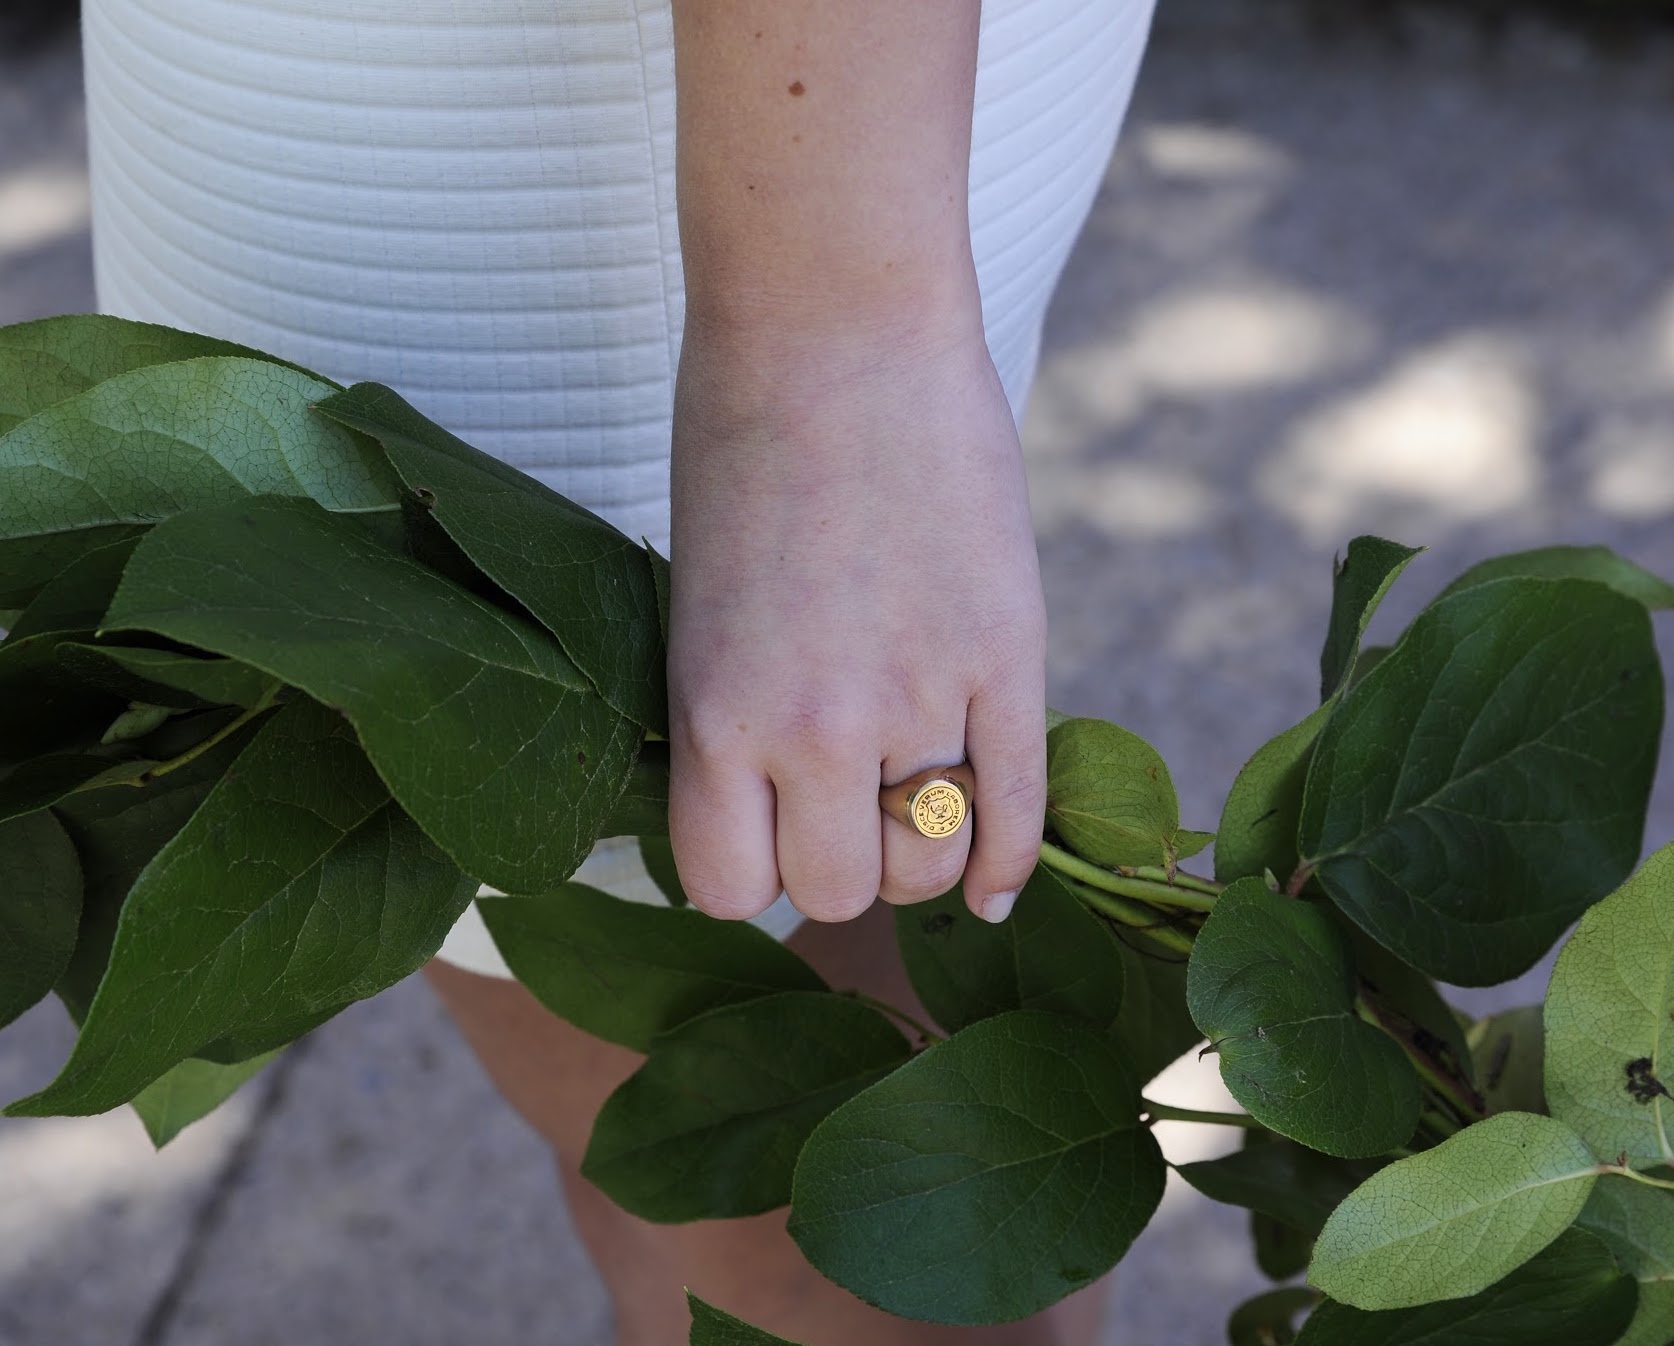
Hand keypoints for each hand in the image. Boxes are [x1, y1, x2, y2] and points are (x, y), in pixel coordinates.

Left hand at [666, 314, 1046, 924]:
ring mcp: (920, 694)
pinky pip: (1017, 806)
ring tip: (912, 801)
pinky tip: (998, 883)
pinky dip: (1010, 861)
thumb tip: (770, 813)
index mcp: (716, 713)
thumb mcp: (695, 605)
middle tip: (843, 809)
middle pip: (837, 891)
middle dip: (838, 863)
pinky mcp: (1008, 654)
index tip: (764, 836)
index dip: (749, 873)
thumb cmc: (738, 447)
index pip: (729, 888)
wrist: (834, 327)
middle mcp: (815, 727)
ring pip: (930, 861)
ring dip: (919, 852)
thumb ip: (731, 722)